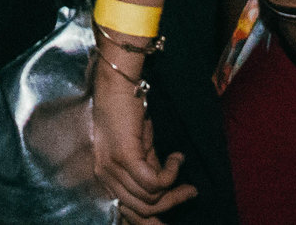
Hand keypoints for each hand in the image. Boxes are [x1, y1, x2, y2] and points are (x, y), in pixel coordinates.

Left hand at [92, 57, 193, 219]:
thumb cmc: (128, 112)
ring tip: (188, 181)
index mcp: (105, 176)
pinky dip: (171, 175)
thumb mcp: (139, 149)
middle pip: (141, 209)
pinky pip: (155, 183)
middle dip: (170, 206)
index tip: (168, 222)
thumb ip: (147, 170)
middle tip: (190, 193)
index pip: (126, 212)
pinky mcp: (125, 157)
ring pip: (150, 198)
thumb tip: (164, 189)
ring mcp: (113, 167)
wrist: (118, 84)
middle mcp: (105, 176)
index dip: (150, 220)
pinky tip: (177, 159)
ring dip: (175, 191)